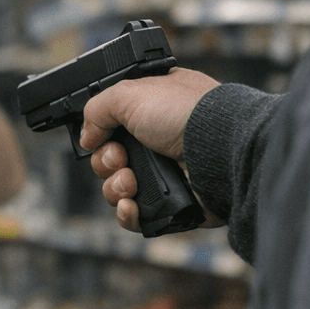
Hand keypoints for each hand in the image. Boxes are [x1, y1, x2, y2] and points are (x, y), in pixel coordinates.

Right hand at [81, 68, 223, 232]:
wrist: (221, 150)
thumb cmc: (187, 113)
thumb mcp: (130, 93)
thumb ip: (98, 108)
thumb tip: (87, 136)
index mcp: (153, 110)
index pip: (114, 125)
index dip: (100, 133)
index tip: (98, 137)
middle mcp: (159, 141)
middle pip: (111, 159)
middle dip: (106, 162)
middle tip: (120, 158)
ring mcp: (167, 173)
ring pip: (119, 189)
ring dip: (115, 187)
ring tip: (131, 181)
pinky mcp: (173, 203)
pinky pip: (137, 215)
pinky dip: (128, 213)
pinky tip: (131, 205)